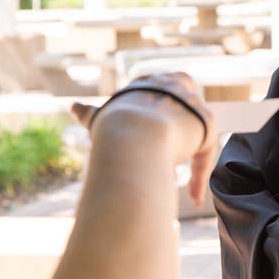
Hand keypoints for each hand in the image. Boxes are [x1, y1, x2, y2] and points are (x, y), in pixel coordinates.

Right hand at [72, 73, 216, 206]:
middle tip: (161, 161)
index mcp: (147, 82)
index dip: (149, 124)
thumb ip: (89, 113)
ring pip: (194, 131)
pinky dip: (199, 174)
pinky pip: (206, 150)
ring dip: (186, 157)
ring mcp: (191, 102)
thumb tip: (73, 107)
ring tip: (177, 180)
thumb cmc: (110, 128)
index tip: (144, 144)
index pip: (154, 98)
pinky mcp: (205, 122)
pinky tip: (194, 197)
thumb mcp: (99, 118)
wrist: (130, 134)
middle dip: (172, 137)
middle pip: (178, 112)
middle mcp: (172, 84)